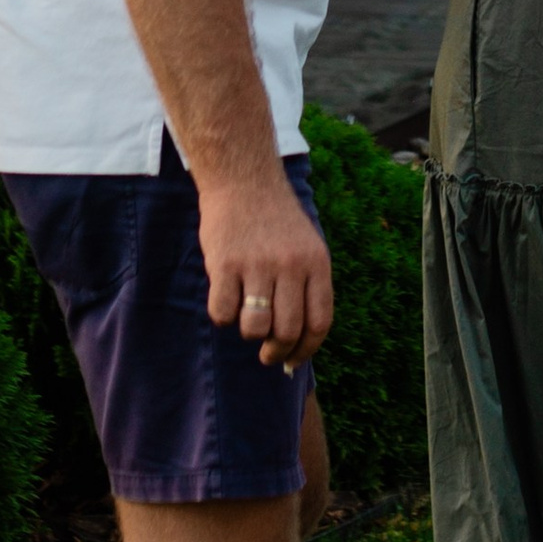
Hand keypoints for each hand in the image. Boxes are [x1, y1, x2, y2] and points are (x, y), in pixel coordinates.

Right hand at [194, 162, 333, 371]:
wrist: (244, 180)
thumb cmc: (276, 222)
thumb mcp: (307, 248)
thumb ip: (308, 288)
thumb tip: (298, 344)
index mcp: (316, 263)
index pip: (319, 323)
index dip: (306, 351)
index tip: (293, 361)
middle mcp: (290, 265)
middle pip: (288, 331)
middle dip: (276, 352)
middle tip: (267, 354)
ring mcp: (257, 265)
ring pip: (255, 328)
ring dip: (250, 334)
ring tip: (247, 319)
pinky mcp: (225, 264)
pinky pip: (223, 313)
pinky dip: (223, 316)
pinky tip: (226, 299)